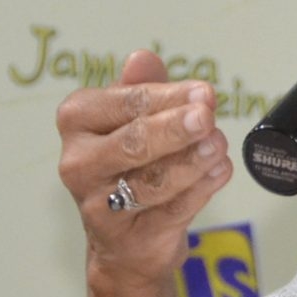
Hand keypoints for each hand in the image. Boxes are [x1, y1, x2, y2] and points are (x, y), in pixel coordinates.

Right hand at [58, 50, 232, 291]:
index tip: (204, 92)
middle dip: (175, 128)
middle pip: (133, 142)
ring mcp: (99, 204)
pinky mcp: (127, 237)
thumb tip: (142, 58)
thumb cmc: (131, 164)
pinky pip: (170, 210)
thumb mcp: (133, 119)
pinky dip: (199, 189)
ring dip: (192, 161)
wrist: (126, 238)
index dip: (168, 97)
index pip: (125, 103)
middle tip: (207, 116)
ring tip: (217, 146)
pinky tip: (219, 171)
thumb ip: (141, 88)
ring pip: (153, 180)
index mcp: (77, 121)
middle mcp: (79, 162)